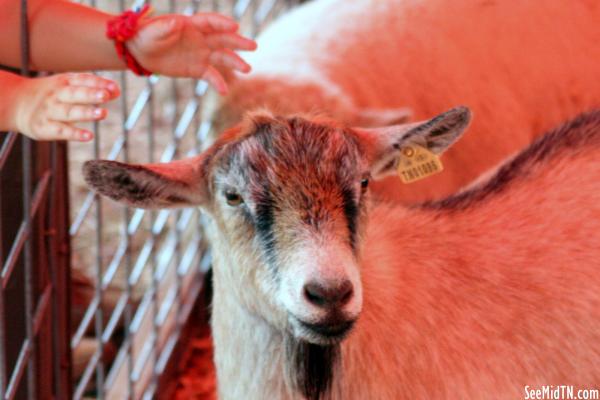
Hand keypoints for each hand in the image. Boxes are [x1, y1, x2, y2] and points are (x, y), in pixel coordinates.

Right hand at [13, 73, 118, 141]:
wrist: (16, 103)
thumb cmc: (52, 95)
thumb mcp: (68, 86)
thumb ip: (92, 87)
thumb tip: (116, 90)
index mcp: (64, 82)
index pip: (82, 80)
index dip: (98, 84)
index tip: (114, 88)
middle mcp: (57, 95)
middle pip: (75, 94)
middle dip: (91, 94)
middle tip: (106, 96)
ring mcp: (50, 111)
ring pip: (69, 112)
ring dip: (86, 113)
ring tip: (102, 114)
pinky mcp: (44, 128)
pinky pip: (61, 131)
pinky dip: (75, 133)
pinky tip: (89, 136)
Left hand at [127, 12, 256, 93]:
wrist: (140, 52)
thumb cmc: (146, 35)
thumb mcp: (153, 30)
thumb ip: (166, 27)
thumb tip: (177, 23)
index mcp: (191, 24)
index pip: (211, 22)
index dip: (223, 24)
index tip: (235, 27)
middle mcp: (201, 38)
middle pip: (223, 39)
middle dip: (238, 43)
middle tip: (253, 46)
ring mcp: (201, 54)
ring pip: (222, 57)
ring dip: (235, 62)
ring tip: (247, 69)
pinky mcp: (197, 69)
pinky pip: (211, 76)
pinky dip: (218, 82)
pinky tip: (224, 91)